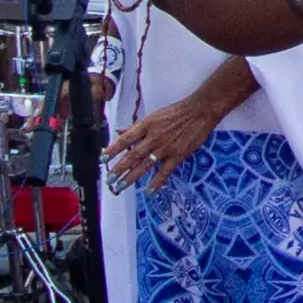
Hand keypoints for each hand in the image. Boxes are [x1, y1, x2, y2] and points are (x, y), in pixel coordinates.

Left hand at [104, 92, 220, 191]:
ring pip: (145, 165)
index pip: (125, 139)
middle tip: (109, 179)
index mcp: (146, 125)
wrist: (200, 111)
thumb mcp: (154, 116)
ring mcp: (166, 147)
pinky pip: (165, 171)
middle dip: (119, 169)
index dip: (112, 150)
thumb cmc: (177, 112)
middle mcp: (154, 137)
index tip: (102, 159)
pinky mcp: (178, 155)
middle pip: (133, 156)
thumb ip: (136, 126)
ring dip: (132, 177)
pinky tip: (149, 191)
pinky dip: (157, 182)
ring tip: (121, 186)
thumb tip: (119, 131)